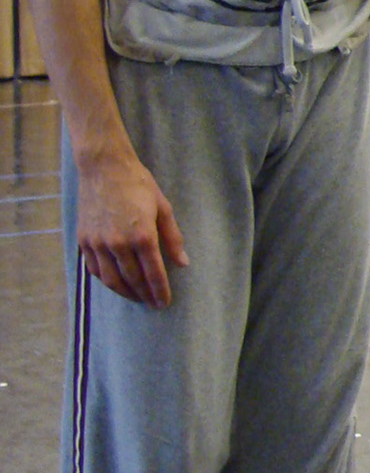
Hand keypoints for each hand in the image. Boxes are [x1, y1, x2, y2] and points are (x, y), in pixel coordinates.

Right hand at [75, 150, 186, 307]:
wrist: (104, 168)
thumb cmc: (138, 184)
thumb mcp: (163, 207)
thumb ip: (173, 238)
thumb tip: (182, 263)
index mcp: (142, 235)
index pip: (154, 273)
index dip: (160, 291)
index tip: (164, 303)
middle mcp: (118, 243)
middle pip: (133, 280)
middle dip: (145, 295)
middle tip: (153, 304)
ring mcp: (98, 243)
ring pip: (111, 279)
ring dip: (125, 292)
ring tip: (137, 297)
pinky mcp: (84, 240)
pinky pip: (94, 269)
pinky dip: (106, 280)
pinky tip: (116, 283)